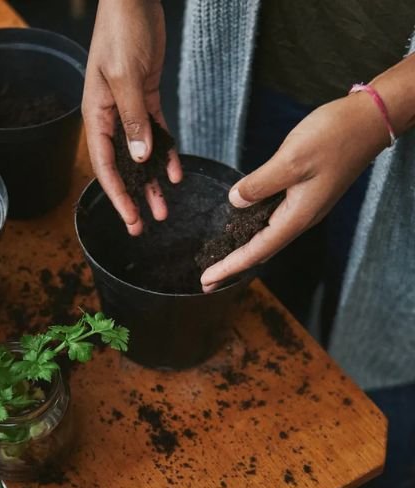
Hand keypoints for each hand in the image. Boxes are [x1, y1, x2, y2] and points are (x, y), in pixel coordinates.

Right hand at [82, 0, 181, 234]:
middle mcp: (109, 116)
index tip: (130, 219)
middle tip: (146, 226)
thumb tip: (139, 157)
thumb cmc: (122, 32)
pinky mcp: (145, 96)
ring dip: (151, 181)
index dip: (117, 196)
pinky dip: (165, 153)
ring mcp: (127, 107)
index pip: (105, 165)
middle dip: (134, 197)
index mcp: (96, 115)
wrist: (132, 0)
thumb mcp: (126, 77)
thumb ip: (133, 118)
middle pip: (121, 166)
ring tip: (165, 208)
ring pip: (140, 154)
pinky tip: (174, 172)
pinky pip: (155, 132)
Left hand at [199, 94, 390, 291]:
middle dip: (233, 265)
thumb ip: (261, 183)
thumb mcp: (292, 159)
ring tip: (217, 259)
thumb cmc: (333, 137)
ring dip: (242, 249)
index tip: (207, 280)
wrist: (368, 121)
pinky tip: (240, 227)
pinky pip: (273, 218)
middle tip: (206, 280)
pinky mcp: (304, 193)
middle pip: (261, 249)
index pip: (257, 250)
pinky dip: (253, 229)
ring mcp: (304, 205)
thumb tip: (235, 201)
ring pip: (267, 235)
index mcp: (298, 215)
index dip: (230, 266)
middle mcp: (301, 216)